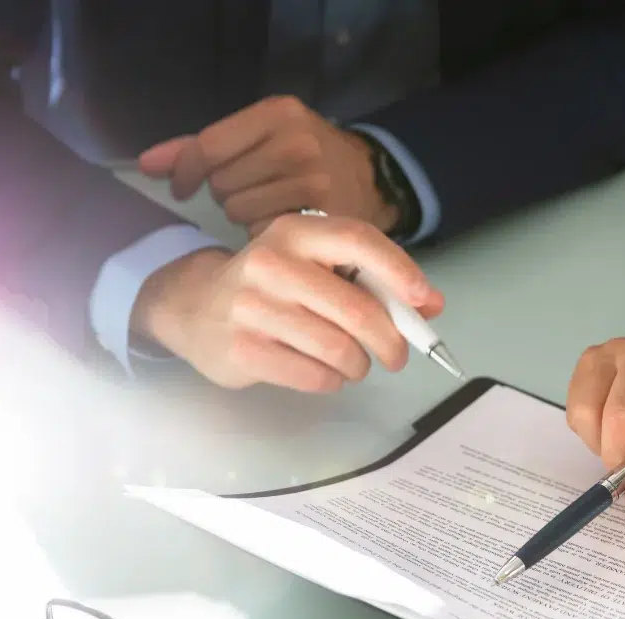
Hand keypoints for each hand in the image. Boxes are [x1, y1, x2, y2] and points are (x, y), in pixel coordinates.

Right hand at [131, 213, 442, 390]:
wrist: (194, 307)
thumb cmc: (272, 288)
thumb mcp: (316, 268)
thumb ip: (373, 282)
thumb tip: (431, 306)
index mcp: (295, 232)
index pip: (358, 240)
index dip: (399, 271)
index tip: (423, 301)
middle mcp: (271, 262)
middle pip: (357, 310)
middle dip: (390, 341)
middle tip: (397, 355)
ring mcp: (252, 307)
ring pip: (338, 349)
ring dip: (358, 365)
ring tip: (353, 363)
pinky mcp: (242, 349)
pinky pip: (314, 376)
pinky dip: (331, 381)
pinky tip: (324, 372)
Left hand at [138, 96, 397, 235]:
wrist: (369, 180)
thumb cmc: (301, 157)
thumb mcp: (258, 135)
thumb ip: (199, 147)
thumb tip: (145, 165)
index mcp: (277, 113)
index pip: (209, 145)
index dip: (186, 172)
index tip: (183, 188)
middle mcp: (297, 142)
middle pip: (223, 183)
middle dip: (226, 193)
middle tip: (248, 193)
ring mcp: (313, 180)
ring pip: (240, 211)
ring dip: (242, 216)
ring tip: (265, 208)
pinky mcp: (322, 216)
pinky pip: (264, 233)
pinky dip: (264, 234)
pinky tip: (280, 225)